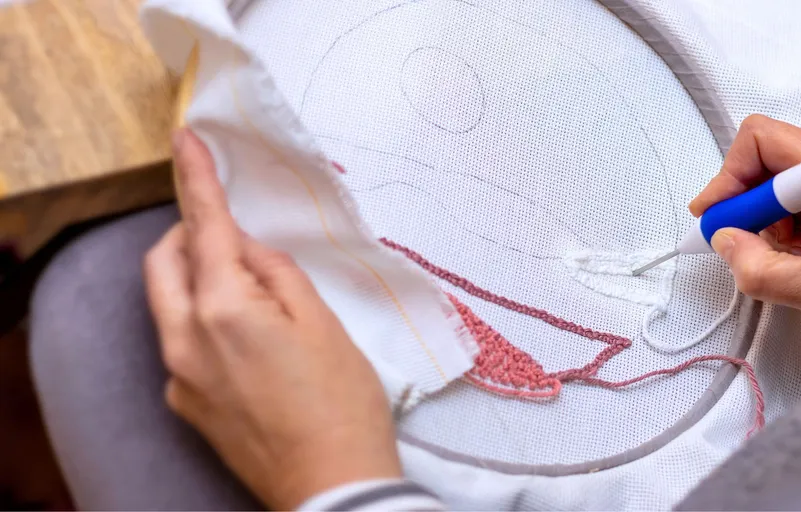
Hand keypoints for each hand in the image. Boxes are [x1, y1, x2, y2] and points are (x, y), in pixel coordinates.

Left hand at [144, 129, 401, 508]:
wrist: (332, 485)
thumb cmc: (341, 404)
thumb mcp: (324, 324)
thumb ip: (279, 275)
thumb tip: (251, 252)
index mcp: (226, 310)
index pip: (204, 226)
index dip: (195, 178)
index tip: (185, 141)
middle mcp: (186, 340)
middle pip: (164, 262)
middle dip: (188, 234)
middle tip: (234, 235)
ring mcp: (180, 376)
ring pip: (167, 303)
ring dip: (194, 278)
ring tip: (252, 293)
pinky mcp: (185, 403)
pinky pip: (179, 343)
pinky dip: (203, 322)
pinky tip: (249, 343)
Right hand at [690, 115, 800, 350]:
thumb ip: (757, 268)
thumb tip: (724, 244)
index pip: (761, 141)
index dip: (729, 176)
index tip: (715, 214)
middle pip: (766, 161)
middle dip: (745, 203)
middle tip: (736, 241)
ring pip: (780, 186)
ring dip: (766, 222)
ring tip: (780, 258)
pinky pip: (799, 205)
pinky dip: (785, 231)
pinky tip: (797, 259)